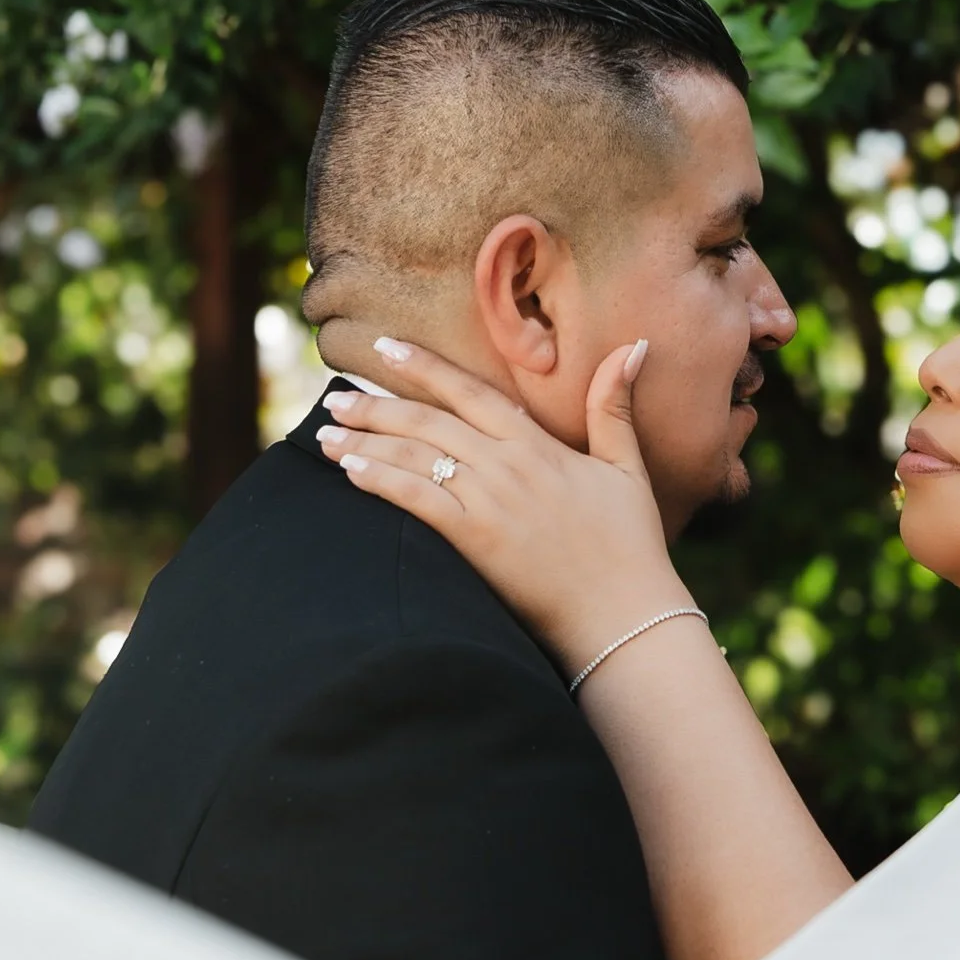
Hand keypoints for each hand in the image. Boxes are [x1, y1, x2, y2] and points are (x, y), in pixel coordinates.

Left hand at [316, 337, 695, 674]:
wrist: (623, 612)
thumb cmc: (629, 544)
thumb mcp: (626, 468)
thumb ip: (614, 407)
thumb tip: (633, 346)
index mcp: (537, 444)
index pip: (468, 391)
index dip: (423, 365)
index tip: (384, 347)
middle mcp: (506, 464)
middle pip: (427, 420)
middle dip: (375, 405)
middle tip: (334, 398)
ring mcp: (488, 501)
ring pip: (414, 456)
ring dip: (364, 441)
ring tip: (326, 434)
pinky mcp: (475, 540)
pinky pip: (416, 500)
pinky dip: (380, 481)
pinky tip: (350, 471)